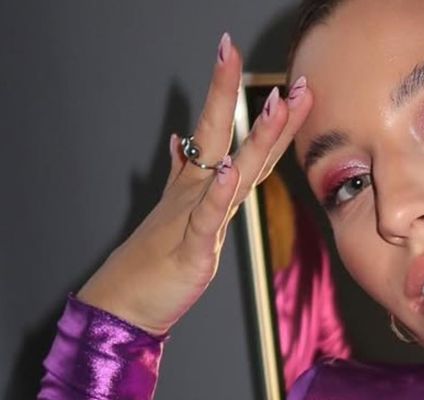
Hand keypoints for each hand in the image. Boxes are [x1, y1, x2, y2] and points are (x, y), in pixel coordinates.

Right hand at [77, 34, 312, 334]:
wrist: (127, 302)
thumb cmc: (156, 258)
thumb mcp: (180, 212)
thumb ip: (184, 176)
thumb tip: (181, 142)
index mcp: (200, 184)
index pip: (225, 132)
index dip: (232, 93)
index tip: (235, 52)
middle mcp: (197, 193)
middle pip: (222, 136)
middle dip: (233, 93)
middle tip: (244, 55)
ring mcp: (194, 218)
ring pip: (229, 173)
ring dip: (253, 139)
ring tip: (274, 105)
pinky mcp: (193, 250)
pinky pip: (206, 220)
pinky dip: (218, 197)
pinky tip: (227, 173)